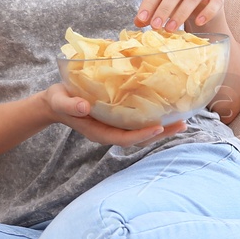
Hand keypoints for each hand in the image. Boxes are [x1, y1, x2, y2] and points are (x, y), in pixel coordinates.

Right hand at [42, 83, 187, 146]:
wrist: (56, 101)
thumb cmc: (59, 100)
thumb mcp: (60, 101)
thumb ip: (71, 105)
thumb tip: (85, 107)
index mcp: (99, 132)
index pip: (124, 138)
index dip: (142, 135)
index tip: (159, 127)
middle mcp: (110, 131)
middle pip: (139, 138)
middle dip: (161, 133)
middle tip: (183, 124)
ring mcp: (115, 126)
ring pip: (142, 130)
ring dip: (162, 127)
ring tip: (182, 120)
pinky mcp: (118, 117)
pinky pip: (138, 121)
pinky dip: (153, 116)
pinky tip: (167, 109)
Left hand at [134, 0, 222, 31]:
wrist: (202, 9)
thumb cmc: (178, 5)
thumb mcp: (162, 6)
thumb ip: (150, 13)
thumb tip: (138, 22)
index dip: (149, 3)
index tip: (142, 19)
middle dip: (163, 9)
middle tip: (155, 26)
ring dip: (181, 14)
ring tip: (171, 29)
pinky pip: (214, 2)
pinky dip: (206, 13)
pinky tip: (198, 23)